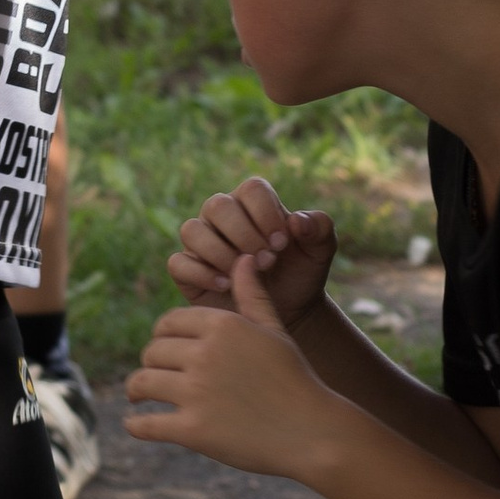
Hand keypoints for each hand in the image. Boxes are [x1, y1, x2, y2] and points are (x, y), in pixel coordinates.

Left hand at [127, 258, 342, 476]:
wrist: (312, 431)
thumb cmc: (294, 378)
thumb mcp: (274, 331)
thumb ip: (252, 295)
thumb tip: (243, 258)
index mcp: (222, 325)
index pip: (169, 323)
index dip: (163, 336)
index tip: (165, 349)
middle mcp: (205, 354)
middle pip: (153, 352)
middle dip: (152, 363)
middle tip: (152, 377)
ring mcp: (196, 392)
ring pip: (142, 383)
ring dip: (136, 391)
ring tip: (138, 398)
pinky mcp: (192, 430)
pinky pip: (145, 425)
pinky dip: (136, 426)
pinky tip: (136, 425)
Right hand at [166, 178, 335, 325]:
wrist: (287, 309)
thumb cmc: (301, 272)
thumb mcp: (320, 250)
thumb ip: (319, 228)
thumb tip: (297, 221)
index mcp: (252, 202)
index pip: (251, 189)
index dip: (267, 214)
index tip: (283, 242)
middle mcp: (222, 216)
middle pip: (218, 205)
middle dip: (245, 235)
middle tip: (267, 260)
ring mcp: (201, 241)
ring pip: (192, 230)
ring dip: (221, 253)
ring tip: (246, 274)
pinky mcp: (187, 270)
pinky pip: (178, 263)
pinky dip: (201, 274)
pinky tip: (227, 286)